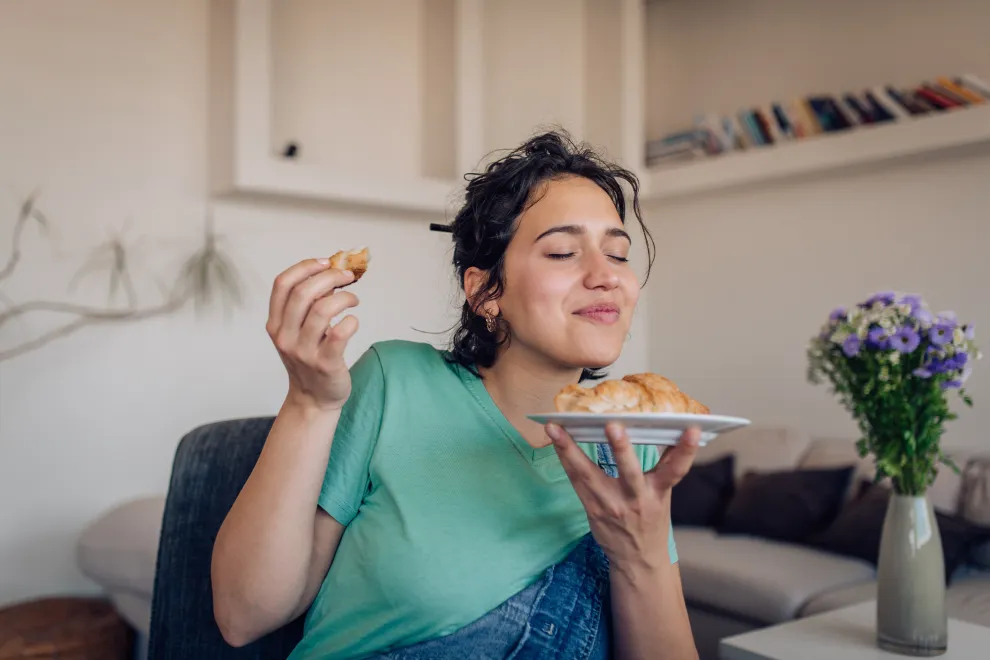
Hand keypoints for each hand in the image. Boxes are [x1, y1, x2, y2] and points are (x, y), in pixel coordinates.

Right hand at [266, 258, 359, 411]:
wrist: (313, 398)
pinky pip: (340, 334)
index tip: (326, 262)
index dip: (305, 267)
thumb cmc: (309, 358)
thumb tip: (332, 273)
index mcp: (275, 324)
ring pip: (322, 310)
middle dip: (329, 277)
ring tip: (353, 300)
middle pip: (303, 293)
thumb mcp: (297, 331)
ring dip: (344, 298)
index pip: (282, 284)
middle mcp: (285, 336)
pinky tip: (353, 322)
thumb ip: (307, 305)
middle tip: (347, 277)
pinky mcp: (325, 364)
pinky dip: (351, 321)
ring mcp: (303, 351)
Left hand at [546, 422, 700, 571]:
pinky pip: (575, 480)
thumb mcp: (663, 495)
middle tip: (613, 425)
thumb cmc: (651, 521)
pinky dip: (564, 459)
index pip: (676, 470)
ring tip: (555, 429)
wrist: (638, 560)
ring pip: (588, 474)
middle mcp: (636, 499)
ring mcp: (611, 505)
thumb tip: (670, 430)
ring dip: (570, 450)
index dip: (686, 451)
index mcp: (658, 493)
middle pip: (629, 471)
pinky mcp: (592, 508)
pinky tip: (554, 441)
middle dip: (621, 448)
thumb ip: (664, 466)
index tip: (693, 430)